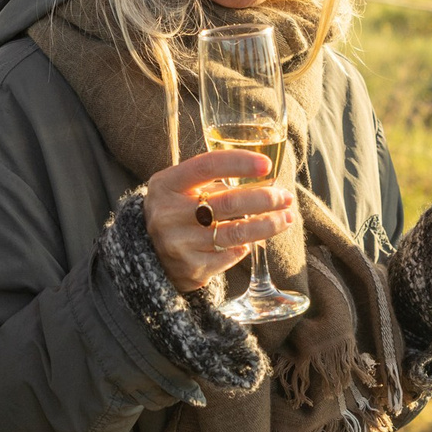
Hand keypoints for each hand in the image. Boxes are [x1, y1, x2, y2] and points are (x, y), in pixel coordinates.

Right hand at [145, 151, 296, 292]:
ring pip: (235, 233)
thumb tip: (261, 178)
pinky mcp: (191, 269)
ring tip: (286, 218)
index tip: (266, 164)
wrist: (145, 255)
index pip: (206, 166)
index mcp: (165, 185)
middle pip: (228, 203)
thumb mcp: (177, 189)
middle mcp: (169, 215)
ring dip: (268, 225)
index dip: (239, 163)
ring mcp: (179, 244)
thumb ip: (209, 181)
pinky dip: (246, 246)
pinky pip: (230, 255)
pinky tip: (253, 240)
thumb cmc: (173, 212)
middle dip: (265, 199)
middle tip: (285, 197)